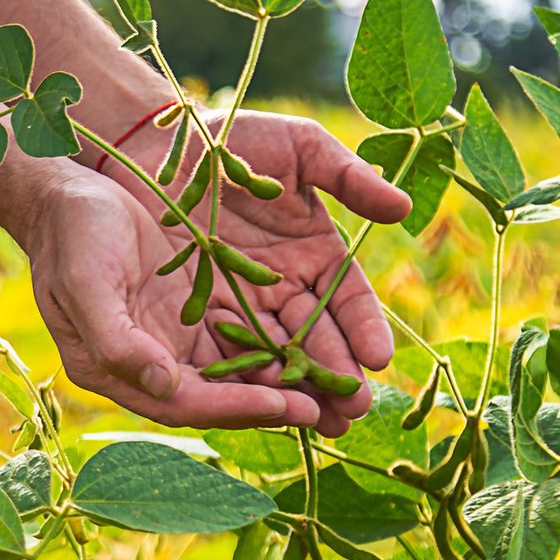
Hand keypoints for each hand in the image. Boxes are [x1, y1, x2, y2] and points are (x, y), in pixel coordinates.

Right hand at [0, 159, 335, 430]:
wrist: (67, 189)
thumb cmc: (70, 235)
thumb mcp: (86, 284)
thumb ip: (119, 342)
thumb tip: (164, 386)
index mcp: (118, 369)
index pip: (190, 402)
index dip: (242, 408)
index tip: (293, 406)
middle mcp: (154, 364)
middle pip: (226, 397)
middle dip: (282, 404)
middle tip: (340, 412)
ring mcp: (179, 337)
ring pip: (244, 370)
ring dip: (292, 380)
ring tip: (345, 388)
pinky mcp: (199, 308)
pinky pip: (248, 333)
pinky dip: (283, 341)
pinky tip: (324, 342)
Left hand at [105, 109, 410, 435]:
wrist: (157, 143)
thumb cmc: (236, 138)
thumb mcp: (300, 149)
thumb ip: (348, 178)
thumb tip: (402, 209)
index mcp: (316, 252)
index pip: (348, 300)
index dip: (364, 329)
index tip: (378, 359)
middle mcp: (285, 286)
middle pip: (317, 338)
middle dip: (337, 375)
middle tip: (355, 411)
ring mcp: (244, 303)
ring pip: (277, 353)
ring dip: (298, 389)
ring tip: (320, 421)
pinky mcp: (201, 313)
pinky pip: (227, 348)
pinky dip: (246, 376)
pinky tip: (263, 402)